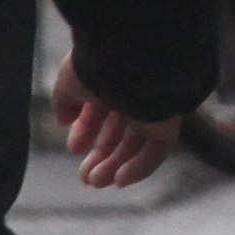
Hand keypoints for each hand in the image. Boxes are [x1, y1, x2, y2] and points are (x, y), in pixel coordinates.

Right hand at [54, 56, 176, 189]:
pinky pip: (158, 148)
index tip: (74, 148)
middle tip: (86, 177)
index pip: (102, 108)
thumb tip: (63, 120)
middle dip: (102, 154)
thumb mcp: (69, 81)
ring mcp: (155, 104)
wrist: (130, 53)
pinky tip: (120, 181)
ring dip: (116, 165)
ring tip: (95, 182)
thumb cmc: (97, 64)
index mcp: (113, 77)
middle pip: (122, 128)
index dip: (86, 130)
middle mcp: (136, 90)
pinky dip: (140, 167)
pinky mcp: (170, 118)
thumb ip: (65, 102)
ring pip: (138, 141)